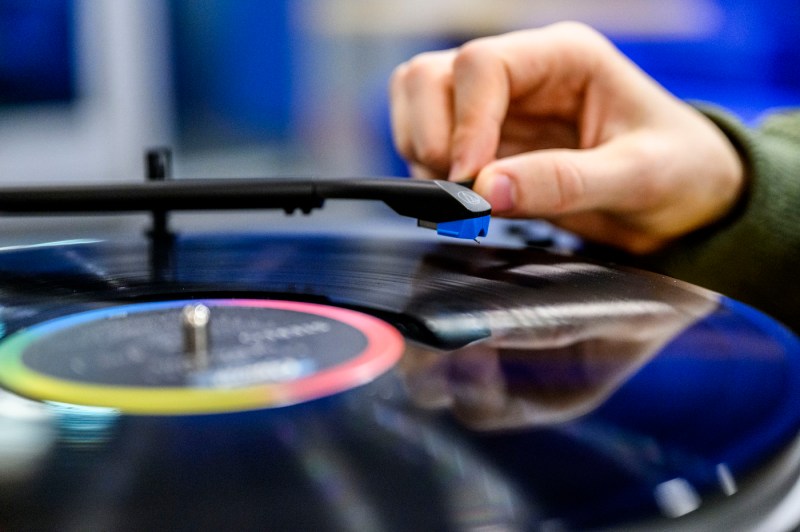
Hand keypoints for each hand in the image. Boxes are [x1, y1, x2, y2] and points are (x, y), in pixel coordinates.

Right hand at [389, 22, 744, 252]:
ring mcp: (497, 107)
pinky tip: (464, 198)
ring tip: (462, 195)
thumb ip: (564, 182)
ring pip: (418, 101)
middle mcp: (523, 73)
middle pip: (432, 75)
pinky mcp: (485, 142)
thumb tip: (487, 191)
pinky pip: (427, 140)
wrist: (685, 200)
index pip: (483, 65)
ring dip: (422, 150)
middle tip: (460, 188)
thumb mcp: (639, 177)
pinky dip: (427, 170)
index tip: (471, 179)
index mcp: (564, 57)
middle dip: (433, 135)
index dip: (466, 123)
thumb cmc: (679, 171)